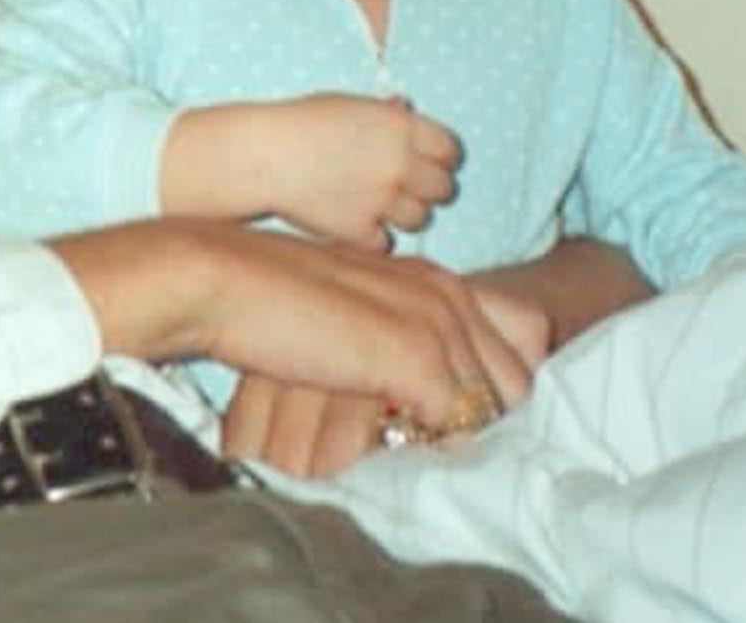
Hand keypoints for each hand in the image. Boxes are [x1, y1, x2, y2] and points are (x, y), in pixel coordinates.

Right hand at [162, 95, 458, 249]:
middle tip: (403, 186)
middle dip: (427, 189)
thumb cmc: (303, 123)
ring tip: (375, 204)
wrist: (265, 156)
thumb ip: (387, 115)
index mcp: (401, 129)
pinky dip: (372, 236)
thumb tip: (407, 111)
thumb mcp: (351, 105)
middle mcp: (399, 165)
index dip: (442, 158)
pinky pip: (384, 243)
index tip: (431, 162)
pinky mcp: (360, 232)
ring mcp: (382, 201)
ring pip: (418, 219)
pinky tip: (353, 221)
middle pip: (442, 189)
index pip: (451, 150)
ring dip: (402, 214)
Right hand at [219, 281, 551, 478]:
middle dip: (496, 421)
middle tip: (452, 455)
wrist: (222, 279)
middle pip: (519, 379)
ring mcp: (435, 322)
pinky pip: (460, 420)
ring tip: (432, 465)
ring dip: (469, 440)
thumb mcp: (350, 311)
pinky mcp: (414, 356)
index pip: (523, 336)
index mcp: (436, 281)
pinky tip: (409, 460)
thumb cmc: (268, 300)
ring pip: (496, 405)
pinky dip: (441, 449)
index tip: (466, 423)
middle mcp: (448, 294)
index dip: (500, 388)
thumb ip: (390, 337)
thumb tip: (416, 395)